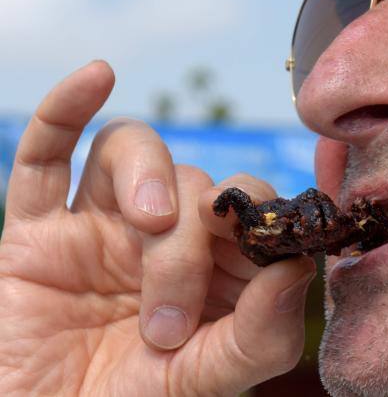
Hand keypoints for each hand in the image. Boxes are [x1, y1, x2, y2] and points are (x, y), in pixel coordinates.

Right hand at [0, 61, 315, 395]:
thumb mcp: (206, 380)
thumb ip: (261, 334)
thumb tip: (298, 266)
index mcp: (211, 263)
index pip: (252, 208)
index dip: (261, 218)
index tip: (266, 253)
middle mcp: (160, 233)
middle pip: (195, 184)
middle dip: (192, 240)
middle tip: (170, 316)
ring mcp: (98, 225)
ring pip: (132, 151)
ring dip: (148, 176)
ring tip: (148, 225)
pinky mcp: (34, 232)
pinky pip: (45, 155)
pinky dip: (68, 109)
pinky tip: (97, 76)